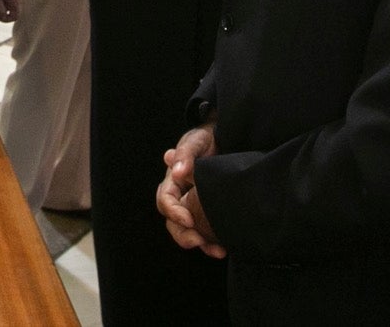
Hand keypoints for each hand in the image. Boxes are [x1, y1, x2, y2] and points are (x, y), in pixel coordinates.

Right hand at [156, 122, 224, 257]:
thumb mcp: (196, 141)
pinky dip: (212, 241)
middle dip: (184, 235)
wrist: (224, 139)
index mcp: (172, 181)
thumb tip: (176, 171)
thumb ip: (185, 154)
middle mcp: (179, 196)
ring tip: (217, 251)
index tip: (188, 219)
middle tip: (198, 241)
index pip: (165, 200)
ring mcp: (192, 206)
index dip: (174, 212)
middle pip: (173, 222)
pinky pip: (205, 231)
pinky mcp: (207, 212)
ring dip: (200, 243)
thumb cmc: (205, 139)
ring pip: (188, 230)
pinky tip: (224, 248)